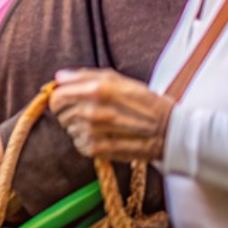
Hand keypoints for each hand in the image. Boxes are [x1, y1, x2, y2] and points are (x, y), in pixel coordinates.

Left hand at [50, 68, 172, 163]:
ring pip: (68, 129)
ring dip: (78, 126)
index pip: (58, 96)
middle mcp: (94, 112)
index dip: (58, 97)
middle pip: (60, 113)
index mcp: (98, 90)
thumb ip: (86, 76)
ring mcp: (95, 133)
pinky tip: (103, 136)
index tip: (67, 99)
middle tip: (86, 111)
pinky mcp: (99, 151)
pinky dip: (86, 141)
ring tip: (100, 124)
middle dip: (68, 111)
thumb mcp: (119, 80)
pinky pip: (78, 144)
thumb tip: (59, 77)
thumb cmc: (143, 102)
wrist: (169, 130)